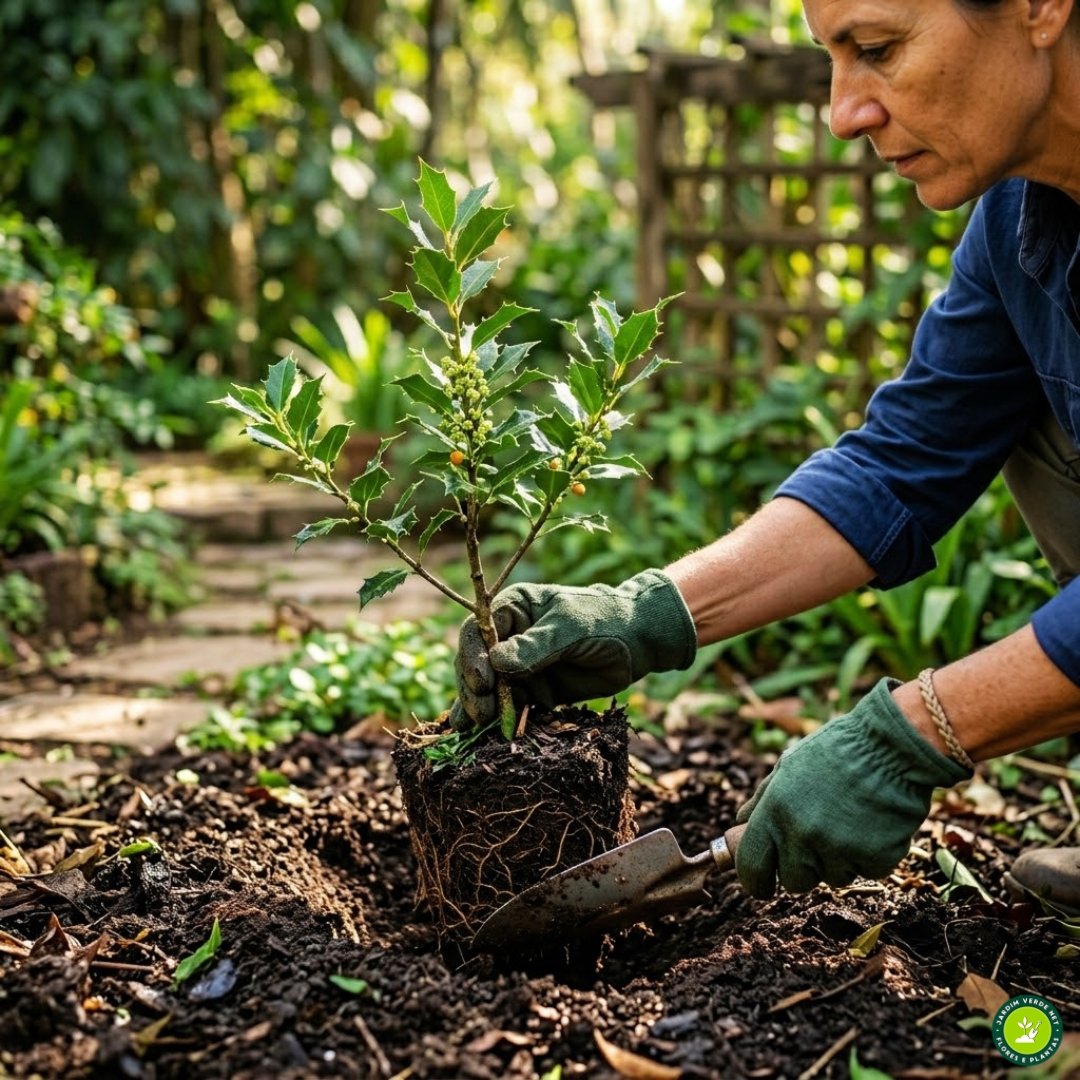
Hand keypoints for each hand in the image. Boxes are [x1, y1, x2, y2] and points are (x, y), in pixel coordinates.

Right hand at [451, 570, 696, 727]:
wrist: (637, 641)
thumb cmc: (603, 621)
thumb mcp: (570, 628)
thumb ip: (536, 646)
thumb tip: (497, 662)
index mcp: (513, 608)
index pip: (478, 631)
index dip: (474, 656)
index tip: (483, 681)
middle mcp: (509, 636)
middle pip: (476, 663)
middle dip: (474, 688)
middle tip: (481, 713)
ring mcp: (519, 666)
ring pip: (487, 688)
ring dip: (480, 707)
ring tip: (477, 727)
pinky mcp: (533, 690)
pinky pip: (508, 706)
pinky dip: (496, 720)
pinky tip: (477, 735)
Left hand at [734, 678, 970, 897]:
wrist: (891, 745)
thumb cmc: (836, 751)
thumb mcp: (787, 766)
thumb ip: (761, 801)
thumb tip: (739, 826)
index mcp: (775, 811)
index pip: (751, 867)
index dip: (754, 880)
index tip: (761, 885)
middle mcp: (803, 835)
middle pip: (793, 881)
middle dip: (801, 868)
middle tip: (816, 841)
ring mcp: (840, 850)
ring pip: (831, 878)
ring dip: (837, 859)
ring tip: (849, 820)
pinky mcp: (876, 859)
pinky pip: (865, 872)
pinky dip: (868, 855)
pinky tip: (872, 824)